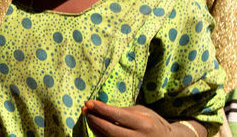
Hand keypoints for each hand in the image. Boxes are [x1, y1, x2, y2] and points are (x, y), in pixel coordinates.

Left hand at [83, 101, 201, 135]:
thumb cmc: (151, 122)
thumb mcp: (141, 111)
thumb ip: (122, 111)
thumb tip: (97, 108)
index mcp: (143, 124)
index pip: (117, 116)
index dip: (100, 109)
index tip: (88, 102)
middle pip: (109, 129)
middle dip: (93, 118)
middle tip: (85, 109)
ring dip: (93, 126)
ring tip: (88, 116)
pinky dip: (99, 134)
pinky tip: (95, 126)